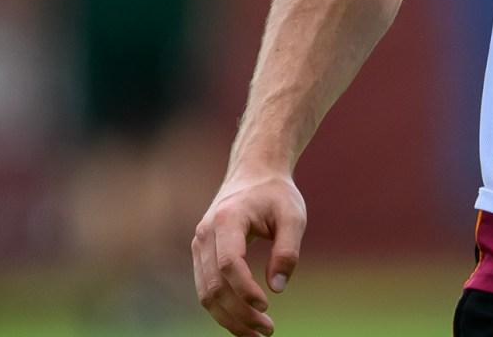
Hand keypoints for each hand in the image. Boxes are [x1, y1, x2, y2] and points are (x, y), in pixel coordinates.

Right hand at [190, 172, 306, 335]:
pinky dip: (222, 309)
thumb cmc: (276, 194)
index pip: (229, 263)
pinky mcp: (201, 254)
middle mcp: (206, 232)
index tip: (268, 307)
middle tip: (268, 330)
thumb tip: (277, 288)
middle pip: (214, 285)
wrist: (253, 172)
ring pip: (205, 293)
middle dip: (240, 313)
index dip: (246, 291)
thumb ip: (287, 251)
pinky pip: (206, 289)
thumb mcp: (293, 216)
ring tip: (257, 333)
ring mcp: (199, 244)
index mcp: (227, 219)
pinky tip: (244, 320)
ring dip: (229, 318)